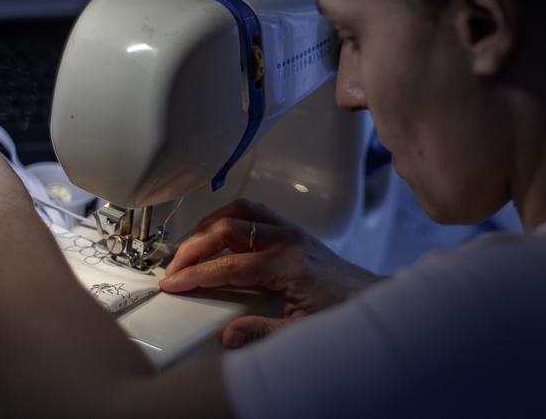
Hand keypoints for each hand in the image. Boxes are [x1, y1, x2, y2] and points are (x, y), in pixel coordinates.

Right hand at [160, 198, 380, 348]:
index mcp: (288, 263)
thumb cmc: (342, 315)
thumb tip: (228, 335)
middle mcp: (288, 239)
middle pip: (229, 228)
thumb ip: (263, 333)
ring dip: (211, 224)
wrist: (372, 301)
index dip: (196, 274)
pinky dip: (231, 218)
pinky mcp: (294, 231)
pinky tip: (219, 235)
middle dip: (194, 246)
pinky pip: (256, 213)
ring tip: (190, 247)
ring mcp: (292, 231)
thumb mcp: (302, 333)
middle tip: (174, 267)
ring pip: (242, 210)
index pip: (229, 264)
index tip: (173, 283)